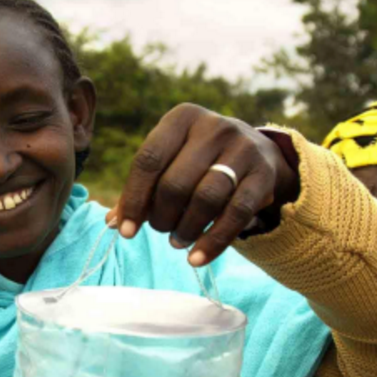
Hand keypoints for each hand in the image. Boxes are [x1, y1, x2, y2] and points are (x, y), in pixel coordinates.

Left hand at [105, 104, 298, 266]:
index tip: (126, 231)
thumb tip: (112, 222)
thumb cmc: (199, 161)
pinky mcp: (264, 173)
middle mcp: (214, 126)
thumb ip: (142, 189)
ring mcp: (243, 147)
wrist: (258, 151)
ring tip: (177, 242)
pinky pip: (236, 214)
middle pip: (176, 183)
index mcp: (182, 118)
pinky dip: (214, 241)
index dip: (134, 199)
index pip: (148, 160)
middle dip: (162, 217)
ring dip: (186, 229)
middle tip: (161, 231)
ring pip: (206, 198)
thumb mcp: (171, 162)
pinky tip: (197, 259)